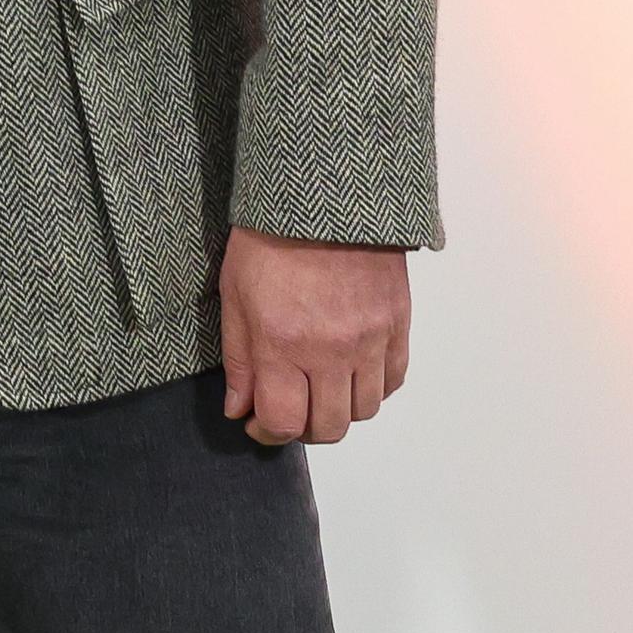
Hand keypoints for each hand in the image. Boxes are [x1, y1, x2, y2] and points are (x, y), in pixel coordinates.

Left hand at [218, 227, 410, 445]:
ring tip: (316, 392)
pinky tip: (349, 373)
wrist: (324, 198)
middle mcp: (331, 351)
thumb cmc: (268, 240)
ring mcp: (370, 340)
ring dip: (338, 411)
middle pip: (328, 427)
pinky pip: (392, 381)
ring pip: (363, 410)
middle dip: (302, 429)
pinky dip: (371, 388)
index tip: (256, 424)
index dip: (266, 433)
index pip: (283, 422)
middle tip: (287, 412)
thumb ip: (239, 361)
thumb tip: (239, 409)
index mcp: (283, 344)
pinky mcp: (398, 326)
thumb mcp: (234, 297)